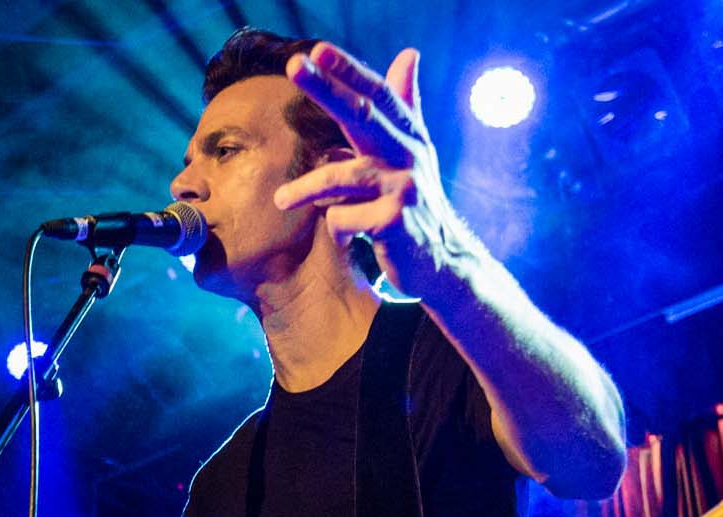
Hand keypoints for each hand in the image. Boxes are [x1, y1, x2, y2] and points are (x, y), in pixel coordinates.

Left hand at [272, 43, 469, 298]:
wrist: (442, 260)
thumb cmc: (417, 202)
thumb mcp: (413, 152)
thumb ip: (406, 105)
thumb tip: (409, 52)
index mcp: (408, 135)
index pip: (377, 94)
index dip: (349, 69)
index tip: (318, 50)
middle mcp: (409, 154)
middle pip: (362, 114)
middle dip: (326, 88)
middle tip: (295, 66)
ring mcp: (404, 187)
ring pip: (341, 175)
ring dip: (306, 189)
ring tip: (281, 200)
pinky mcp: (395, 220)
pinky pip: (343, 216)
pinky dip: (337, 226)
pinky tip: (347, 236)